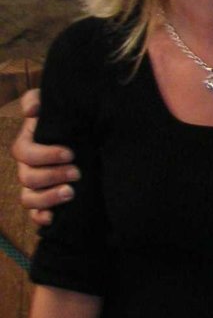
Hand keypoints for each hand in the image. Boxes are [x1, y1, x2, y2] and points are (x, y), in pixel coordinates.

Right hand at [10, 89, 79, 225]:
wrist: (82, 135)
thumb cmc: (64, 118)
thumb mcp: (51, 104)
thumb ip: (36, 100)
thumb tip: (32, 111)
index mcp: (26, 144)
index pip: (26, 153)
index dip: (46, 155)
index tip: (70, 153)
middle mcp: (26, 167)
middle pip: (28, 177)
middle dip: (53, 176)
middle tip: (77, 172)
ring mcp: (33, 186)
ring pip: (28, 198)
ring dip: (48, 198)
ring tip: (71, 193)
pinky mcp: (43, 201)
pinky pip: (34, 215)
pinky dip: (41, 218)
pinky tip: (53, 218)